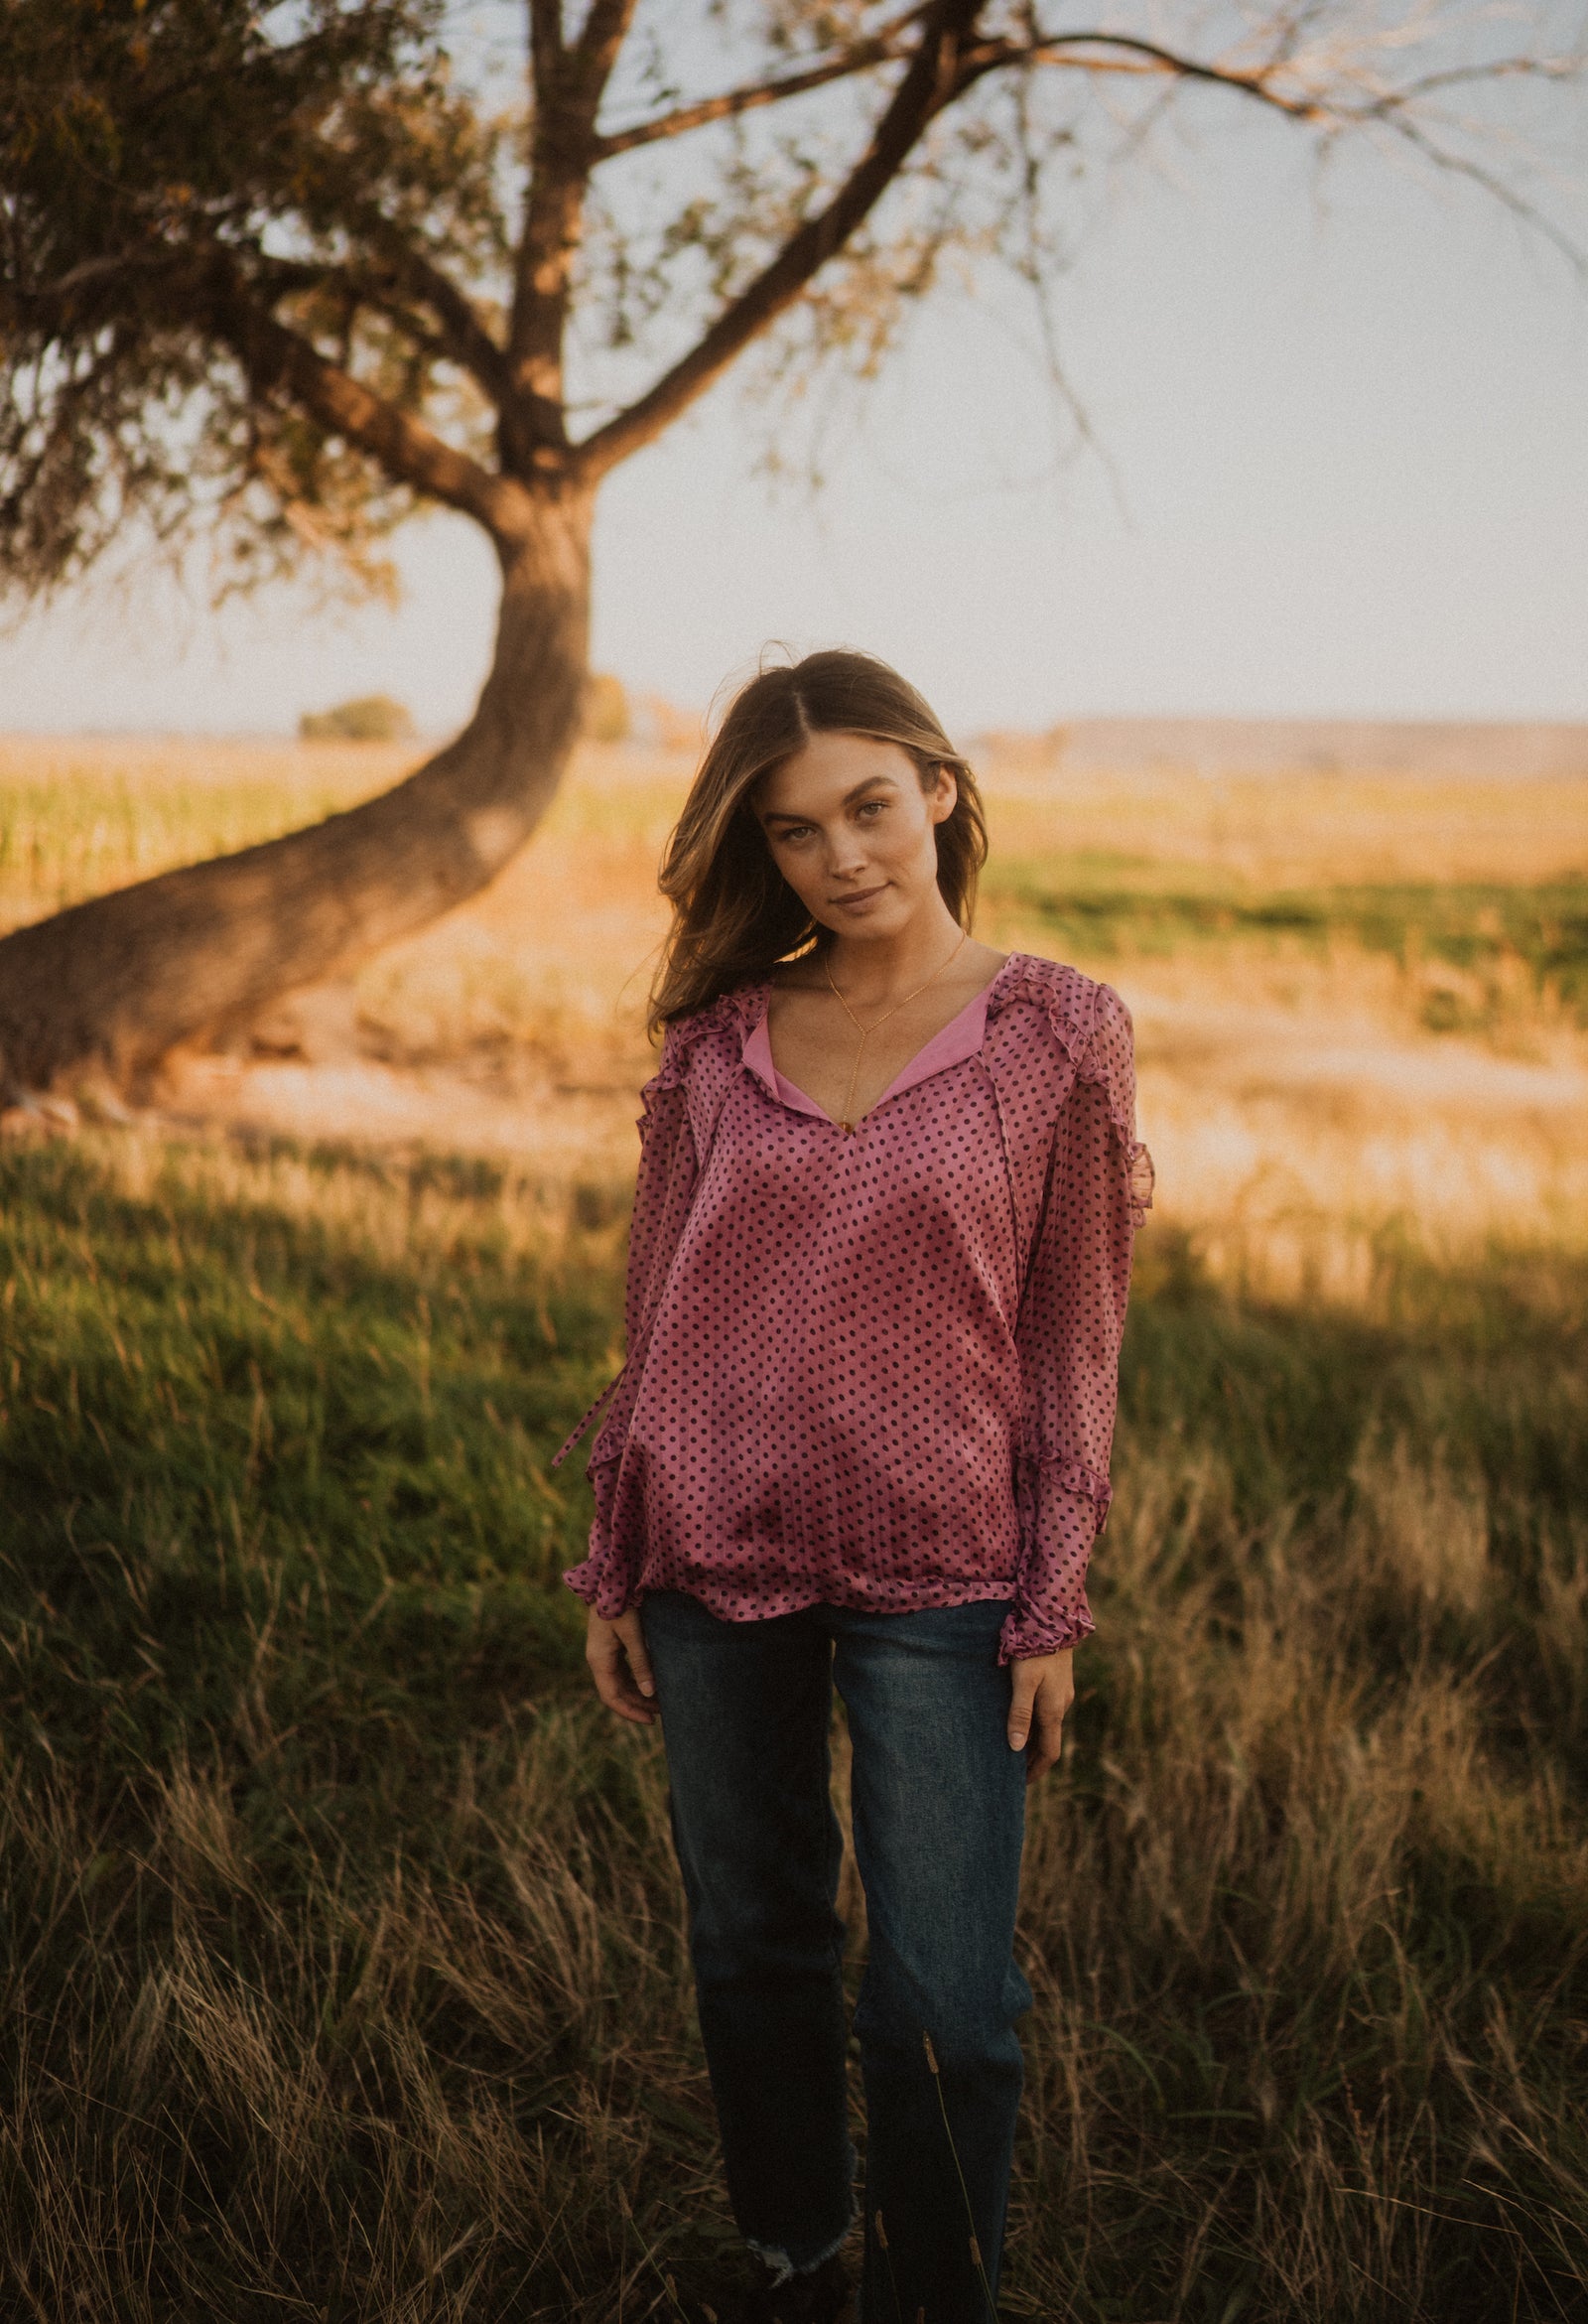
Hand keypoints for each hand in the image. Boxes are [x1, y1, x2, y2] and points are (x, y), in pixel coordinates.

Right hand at [585, 1607, 657, 1725]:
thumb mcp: (633, 1633)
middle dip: (638, 1704)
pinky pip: (621, 1671)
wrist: (609, 1579)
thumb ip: (641, 1662)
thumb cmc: (621, 1604)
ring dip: (638, 1693)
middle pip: (616, 1692)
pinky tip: (651, 1682)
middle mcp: (598, 1660)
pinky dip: (635, 1680)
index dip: (630, 1712)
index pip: (612, 1697)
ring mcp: (602, 1653)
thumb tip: (649, 1693)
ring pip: (619, 1682)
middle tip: (663, 1712)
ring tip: (660, 1701)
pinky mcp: (609, 1645)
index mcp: (599, 1660)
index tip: (651, 1721)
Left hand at [1007, 1648, 1072, 1782]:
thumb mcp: (1023, 1683)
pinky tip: (1022, 1717)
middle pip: (1049, 1741)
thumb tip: (1016, 1748)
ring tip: (1013, 1747)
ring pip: (1049, 1725)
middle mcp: (1062, 1705)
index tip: (1021, 1784)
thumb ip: (1020, 1714)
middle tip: (1012, 1770)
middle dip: (1032, 1758)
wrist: (1053, 1621)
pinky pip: (1049, 1710)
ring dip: (1034, 1739)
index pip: (1049, 1753)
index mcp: (1054, 1711)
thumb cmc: (1034, 1652)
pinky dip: (1036, 1722)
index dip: (1036, 1771)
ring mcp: (1063, 1693)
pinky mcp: (1059, 1681)